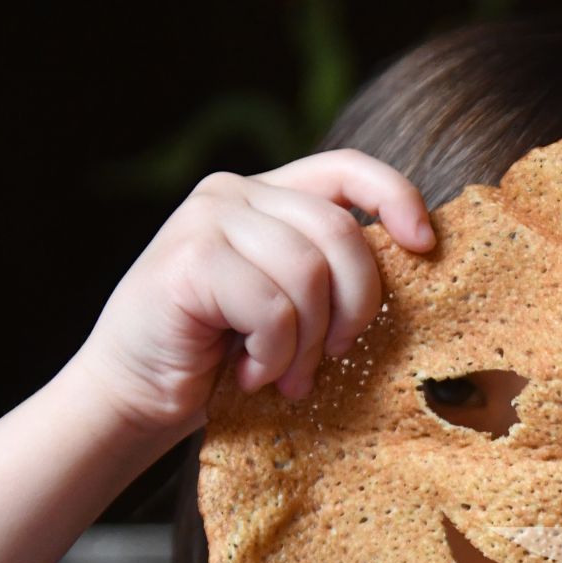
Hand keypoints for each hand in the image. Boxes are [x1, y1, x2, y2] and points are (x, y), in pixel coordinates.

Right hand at [72, 151, 433, 436]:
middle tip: (334, 356)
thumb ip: (330, 273)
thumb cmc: (225, 356)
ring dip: (308, 342)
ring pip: (308, 273)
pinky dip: (274, 353)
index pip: (347, 168)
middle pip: (341, 233)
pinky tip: (250, 373)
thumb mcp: (291, 305)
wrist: (136, 394)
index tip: (425, 246)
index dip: (395, 196)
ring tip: (286, 376)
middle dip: (354, 307)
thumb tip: (412, 263)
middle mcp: (235, 194)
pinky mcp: (188, 260)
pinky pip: (272, 307)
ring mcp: (206, 220)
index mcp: (269, 197)